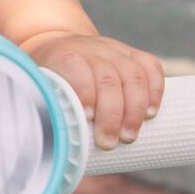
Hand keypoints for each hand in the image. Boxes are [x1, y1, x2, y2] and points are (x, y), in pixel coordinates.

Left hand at [24, 31, 163, 149]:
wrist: (62, 45)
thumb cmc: (50, 78)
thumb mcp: (39, 86)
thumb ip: (46, 110)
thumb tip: (52, 149)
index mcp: (65, 55)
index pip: (77, 68)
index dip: (84, 92)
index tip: (87, 119)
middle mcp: (92, 49)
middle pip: (108, 79)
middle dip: (111, 115)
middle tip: (109, 143)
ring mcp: (115, 50)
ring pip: (133, 75)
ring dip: (135, 109)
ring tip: (130, 136)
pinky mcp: (133, 54)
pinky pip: (151, 66)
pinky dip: (155, 90)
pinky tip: (151, 113)